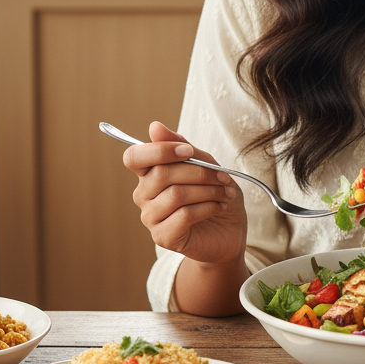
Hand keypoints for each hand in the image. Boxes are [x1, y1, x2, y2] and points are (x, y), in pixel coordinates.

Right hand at [125, 121, 246, 268]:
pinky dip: (208, 207)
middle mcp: (143, 195)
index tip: (189, 151)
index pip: (134, 157)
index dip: (160, 150)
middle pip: (162, 174)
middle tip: (223, 176)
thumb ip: (182, 145)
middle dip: (200, 172)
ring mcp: (150, 217)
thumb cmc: (216, 193)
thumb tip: (154, 127)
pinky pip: (184, 215)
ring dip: (209, 191)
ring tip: (226, 193)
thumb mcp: (206, 163)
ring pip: (176, 195)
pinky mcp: (162, 237)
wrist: (229, 230)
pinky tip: (219, 206)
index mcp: (149, 173)